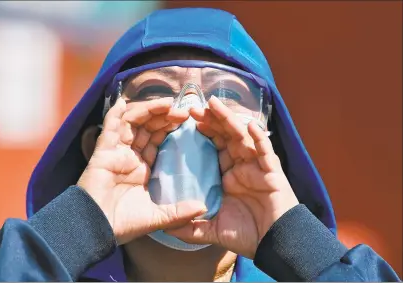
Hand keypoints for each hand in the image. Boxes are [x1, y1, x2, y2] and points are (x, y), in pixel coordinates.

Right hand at [77, 97, 207, 244]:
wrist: (96, 231)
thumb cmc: (123, 224)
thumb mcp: (157, 217)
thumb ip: (179, 212)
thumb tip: (203, 207)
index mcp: (142, 168)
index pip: (156, 140)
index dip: (169, 127)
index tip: (186, 119)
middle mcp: (129, 157)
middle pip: (146, 128)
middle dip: (163, 116)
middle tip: (182, 111)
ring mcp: (115, 153)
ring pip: (131, 123)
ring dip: (148, 111)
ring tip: (167, 104)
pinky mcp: (102, 153)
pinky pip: (109, 129)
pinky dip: (115, 115)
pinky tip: (123, 102)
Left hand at [166, 96, 298, 258]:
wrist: (275, 245)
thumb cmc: (246, 235)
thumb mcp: (212, 230)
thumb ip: (191, 227)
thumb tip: (165, 229)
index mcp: (228, 175)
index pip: (214, 146)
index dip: (203, 132)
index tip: (186, 120)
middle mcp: (242, 166)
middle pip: (226, 136)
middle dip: (212, 120)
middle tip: (195, 107)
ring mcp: (258, 167)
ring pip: (243, 137)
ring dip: (230, 120)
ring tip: (214, 104)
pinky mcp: (273, 173)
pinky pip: (266, 152)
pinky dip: (259, 139)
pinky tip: (250, 126)